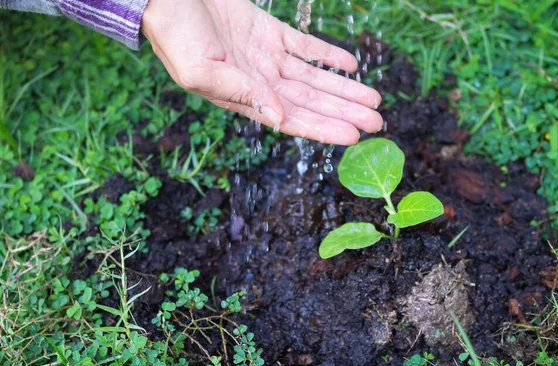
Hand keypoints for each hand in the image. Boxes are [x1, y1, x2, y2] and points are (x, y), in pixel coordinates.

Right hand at [142, 0, 382, 144]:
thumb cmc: (173, 33)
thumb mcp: (200, 69)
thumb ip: (241, 93)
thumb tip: (279, 117)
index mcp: (242, 97)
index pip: (291, 119)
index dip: (322, 128)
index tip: (352, 136)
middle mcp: (258, 81)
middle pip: (309, 102)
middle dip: (343, 112)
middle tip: (377, 122)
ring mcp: (265, 56)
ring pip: (313, 77)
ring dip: (343, 88)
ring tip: (373, 100)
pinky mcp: (268, 31)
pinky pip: (304, 46)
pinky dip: (326, 54)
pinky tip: (350, 64)